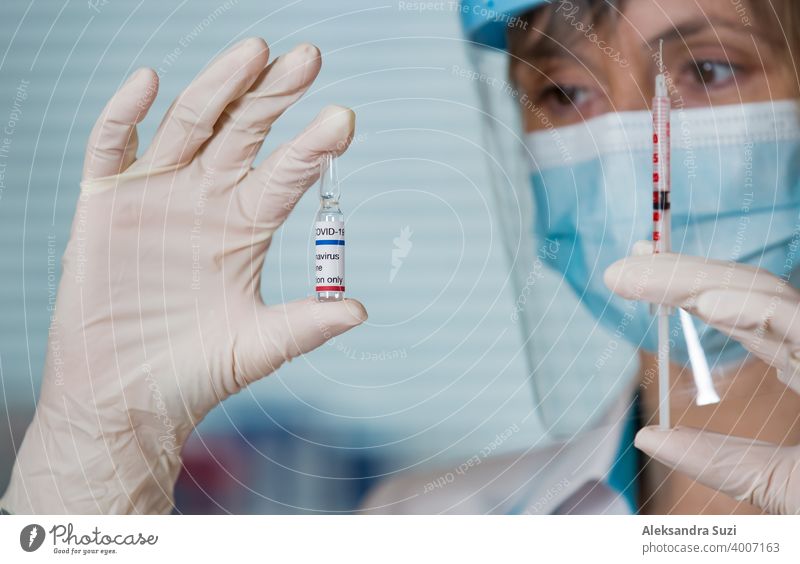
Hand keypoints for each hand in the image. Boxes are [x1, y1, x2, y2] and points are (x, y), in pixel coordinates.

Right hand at [1, 38, 366, 513]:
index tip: (345, 120)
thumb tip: (360, 310)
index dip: (313, 146)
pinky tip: (151, 82)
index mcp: (245, 226)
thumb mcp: (257, 346)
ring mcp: (156, 196)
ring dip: (219, 87)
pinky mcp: (105, 206)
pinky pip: (111, 148)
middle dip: (273, 95)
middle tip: (308, 58)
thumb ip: (306, 324)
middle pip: (243, 132)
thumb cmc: (193, 373)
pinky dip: (126, 114)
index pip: (286, 173)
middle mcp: (206, 200)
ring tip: (253, 52)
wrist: (125, 399)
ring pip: (189, 125)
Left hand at [604, 248, 799, 513]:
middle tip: (621, 267)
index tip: (633, 274)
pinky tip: (706, 305)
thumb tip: (646, 441)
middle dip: (682, 274)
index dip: (686, 290)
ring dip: (700, 279)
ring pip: (769, 295)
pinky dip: (758, 309)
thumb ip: (721, 463)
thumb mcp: (778, 488)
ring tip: (641, 272)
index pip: (741, 316)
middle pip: (747, 295)